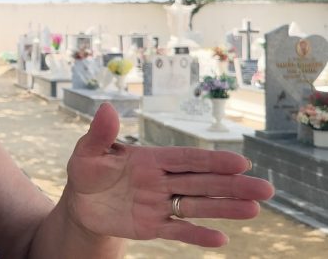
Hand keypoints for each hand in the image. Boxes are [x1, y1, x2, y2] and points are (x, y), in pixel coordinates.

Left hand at [63, 103, 274, 246]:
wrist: (80, 204)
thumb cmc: (87, 172)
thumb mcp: (87, 152)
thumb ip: (100, 134)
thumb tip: (107, 108)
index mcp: (150, 159)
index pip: (186, 159)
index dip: (212, 161)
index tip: (241, 162)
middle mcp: (161, 181)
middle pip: (201, 182)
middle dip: (233, 186)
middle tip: (266, 189)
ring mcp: (160, 204)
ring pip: (197, 206)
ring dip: (224, 209)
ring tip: (254, 210)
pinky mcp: (152, 226)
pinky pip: (177, 231)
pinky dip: (197, 236)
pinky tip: (220, 239)